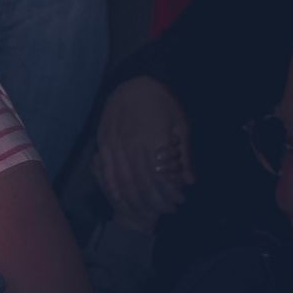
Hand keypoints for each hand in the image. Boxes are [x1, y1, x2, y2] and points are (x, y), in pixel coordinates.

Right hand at [92, 76, 191, 232]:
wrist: (135, 82)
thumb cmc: (163, 103)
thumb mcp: (181, 126)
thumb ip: (184, 156)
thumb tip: (189, 181)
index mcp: (153, 141)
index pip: (159, 177)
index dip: (169, 193)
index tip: (179, 202)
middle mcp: (131, 145)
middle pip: (141, 182)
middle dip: (154, 201)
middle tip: (166, 211)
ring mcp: (114, 144)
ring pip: (122, 179)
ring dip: (134, 199)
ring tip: (145, 211)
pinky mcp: (102, 142)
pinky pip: (105, 170)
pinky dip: (112, 187)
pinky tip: (118, 199)